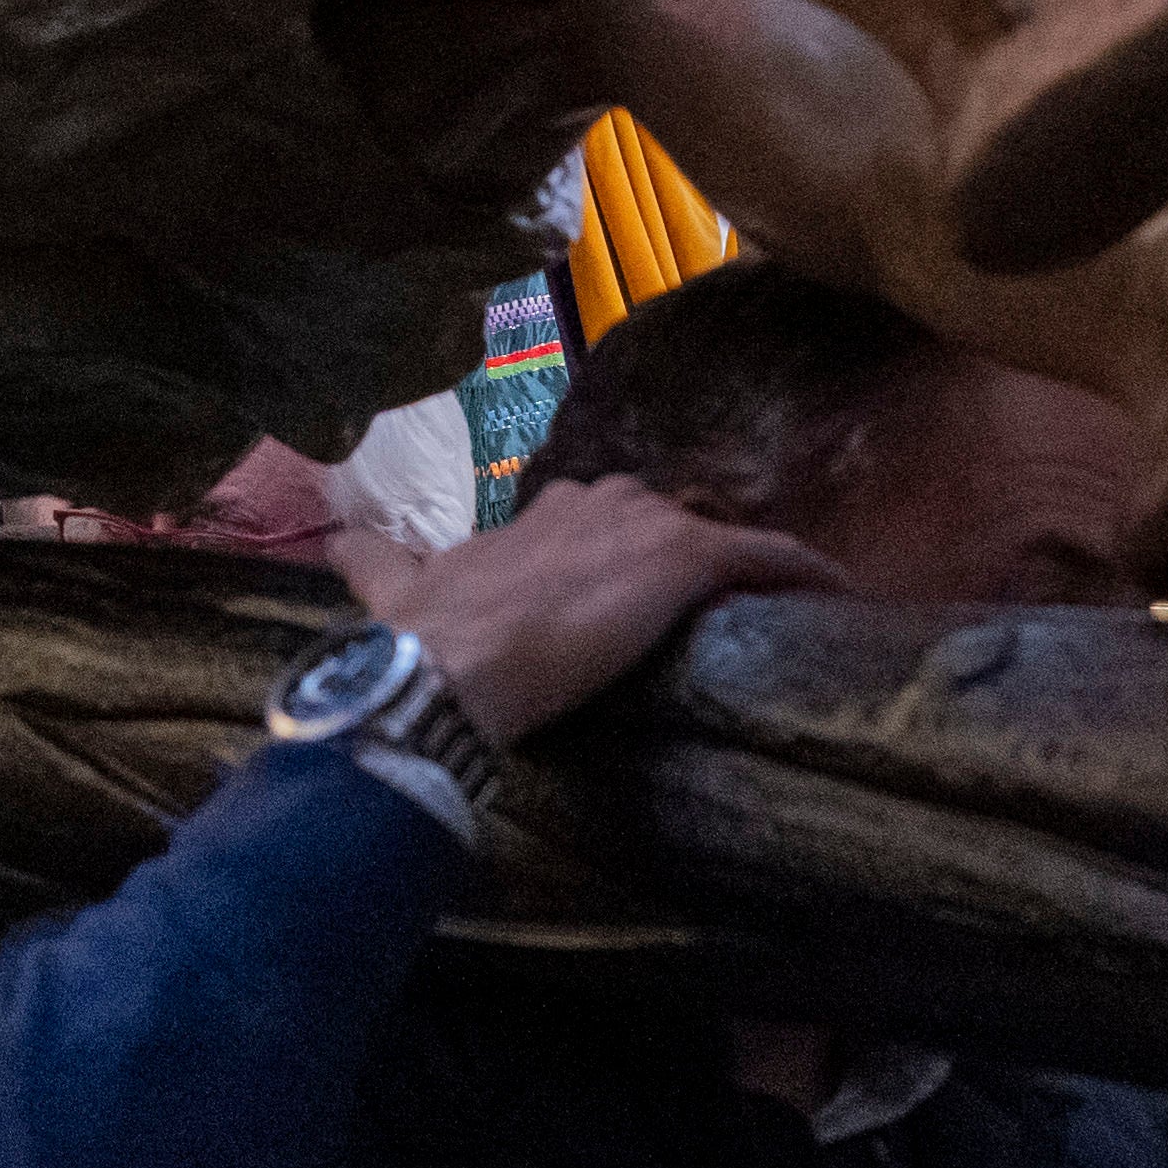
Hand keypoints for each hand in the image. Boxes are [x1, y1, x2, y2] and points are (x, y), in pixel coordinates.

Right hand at [328, 473, 852, 743]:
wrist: (447, 666)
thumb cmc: (425, 635)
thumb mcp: (399, 588)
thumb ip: (377, 561)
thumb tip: (329, 537)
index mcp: (538, 514)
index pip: (595, 514)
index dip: (619, 548)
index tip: (635, 583)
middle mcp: (596, 501)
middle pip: (662, 516)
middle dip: (684, 553)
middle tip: (709, 605)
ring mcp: (644, 527)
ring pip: (717, 534)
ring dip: (748, 565)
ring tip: (781, 601)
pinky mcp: (685, 558)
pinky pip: (765, 555)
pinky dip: (803, 570)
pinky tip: (838, 590)